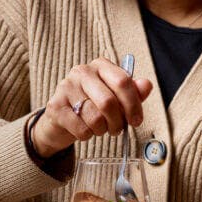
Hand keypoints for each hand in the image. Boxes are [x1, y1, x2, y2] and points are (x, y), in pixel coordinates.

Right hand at [32, 57, 152, 157]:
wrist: (63, 119)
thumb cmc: (95, 105)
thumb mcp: (117, 97)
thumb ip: (134, 92)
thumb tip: (146, 85)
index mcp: (101, 66)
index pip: (123, 82)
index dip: (133, 105)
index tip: (136, 120)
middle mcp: (82, 72)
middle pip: (108, 102)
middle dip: (118, 122)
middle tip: (118, 129)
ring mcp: (66, 87)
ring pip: (95, 118)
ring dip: (103, 130)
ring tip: (101, 128)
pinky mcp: (55, 106)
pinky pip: (81, 128)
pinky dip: (88, 135)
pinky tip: (86, 130)